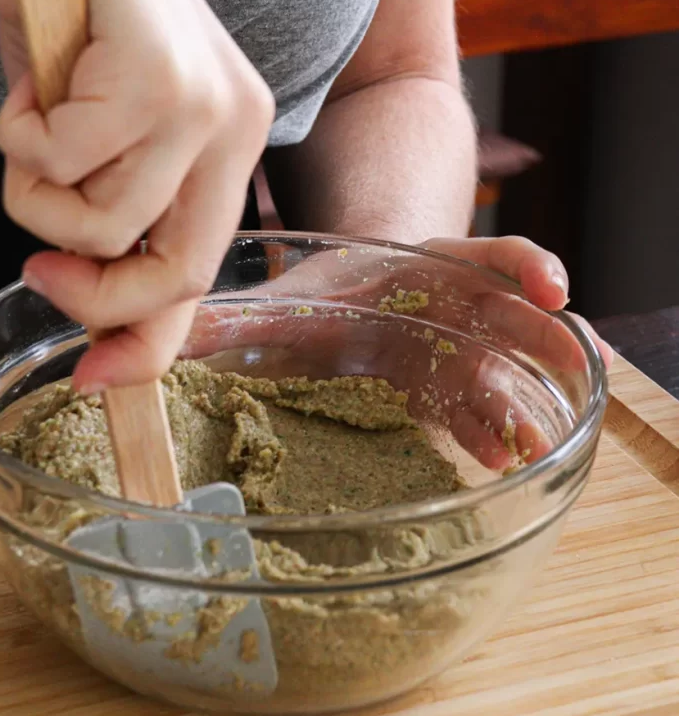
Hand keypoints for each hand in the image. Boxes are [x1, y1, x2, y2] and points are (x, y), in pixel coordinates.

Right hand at [0, 0, 273, 392]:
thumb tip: (100, 345)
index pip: (205, 273)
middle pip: (177, 271)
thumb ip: (116, 228)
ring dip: (38, 193)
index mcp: (235, 147)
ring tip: (33, 127)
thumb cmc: (73, 31)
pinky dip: (17, 135)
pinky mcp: (158, 73)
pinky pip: (61, 162)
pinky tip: (32, 80)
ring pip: (105, 225)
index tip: (95, 378)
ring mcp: (205, 101)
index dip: (150, 343)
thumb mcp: (101, 144)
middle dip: (93, 294)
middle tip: (38, 269)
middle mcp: (237, 127)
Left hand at [186, 235, 612, 473]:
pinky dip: (492, 432)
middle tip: (566, 366)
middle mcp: (457, 310)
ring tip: (521, 441)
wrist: (353, 307)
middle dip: (541, 343)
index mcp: (430, 269)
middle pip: (514, 320)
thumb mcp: (285, 298)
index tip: (552, 288)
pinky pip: (480, 413)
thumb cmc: (330, 295)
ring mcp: (460, 355)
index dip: (524, 267)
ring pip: (505, 373)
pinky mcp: (451, 398)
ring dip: (520, 402)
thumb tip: (149, 344)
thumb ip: (226, 318)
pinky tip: (496, 458)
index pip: (488, 257)